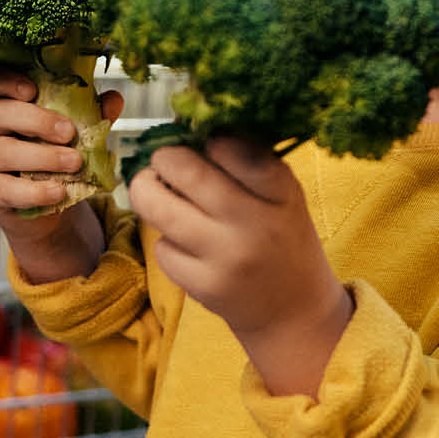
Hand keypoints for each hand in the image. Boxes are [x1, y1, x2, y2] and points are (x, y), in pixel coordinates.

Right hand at [0, 67, 122, 283]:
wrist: (46, 203)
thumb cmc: (54, 156)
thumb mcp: (73, 133)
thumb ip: (90, 114)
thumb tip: (114, 99)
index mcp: (6, 102)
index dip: (5, 80)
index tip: (31, 89)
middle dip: (36, 121)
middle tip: (69, 132)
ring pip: (4, 152)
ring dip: (43, 157)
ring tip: (74, 163)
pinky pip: (8, 189)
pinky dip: (36, 191)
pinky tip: (59, 191)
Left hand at [129, 138, 352, 395]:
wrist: (293, 311)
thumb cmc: (282, 238)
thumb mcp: (283, 198)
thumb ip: (248, 163)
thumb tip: (190, 127)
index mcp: (281, 194)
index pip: (235, 149)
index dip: (210, 140)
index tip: (206, 143)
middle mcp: (255, 224)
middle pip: (186, 171)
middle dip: (164, 157)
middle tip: (164, 160)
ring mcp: (226, 258)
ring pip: (158, 207)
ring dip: (146, 190)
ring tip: (150, 187)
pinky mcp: (203, 287)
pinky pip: (162, 248)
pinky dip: (166, 240)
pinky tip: (184, 243)